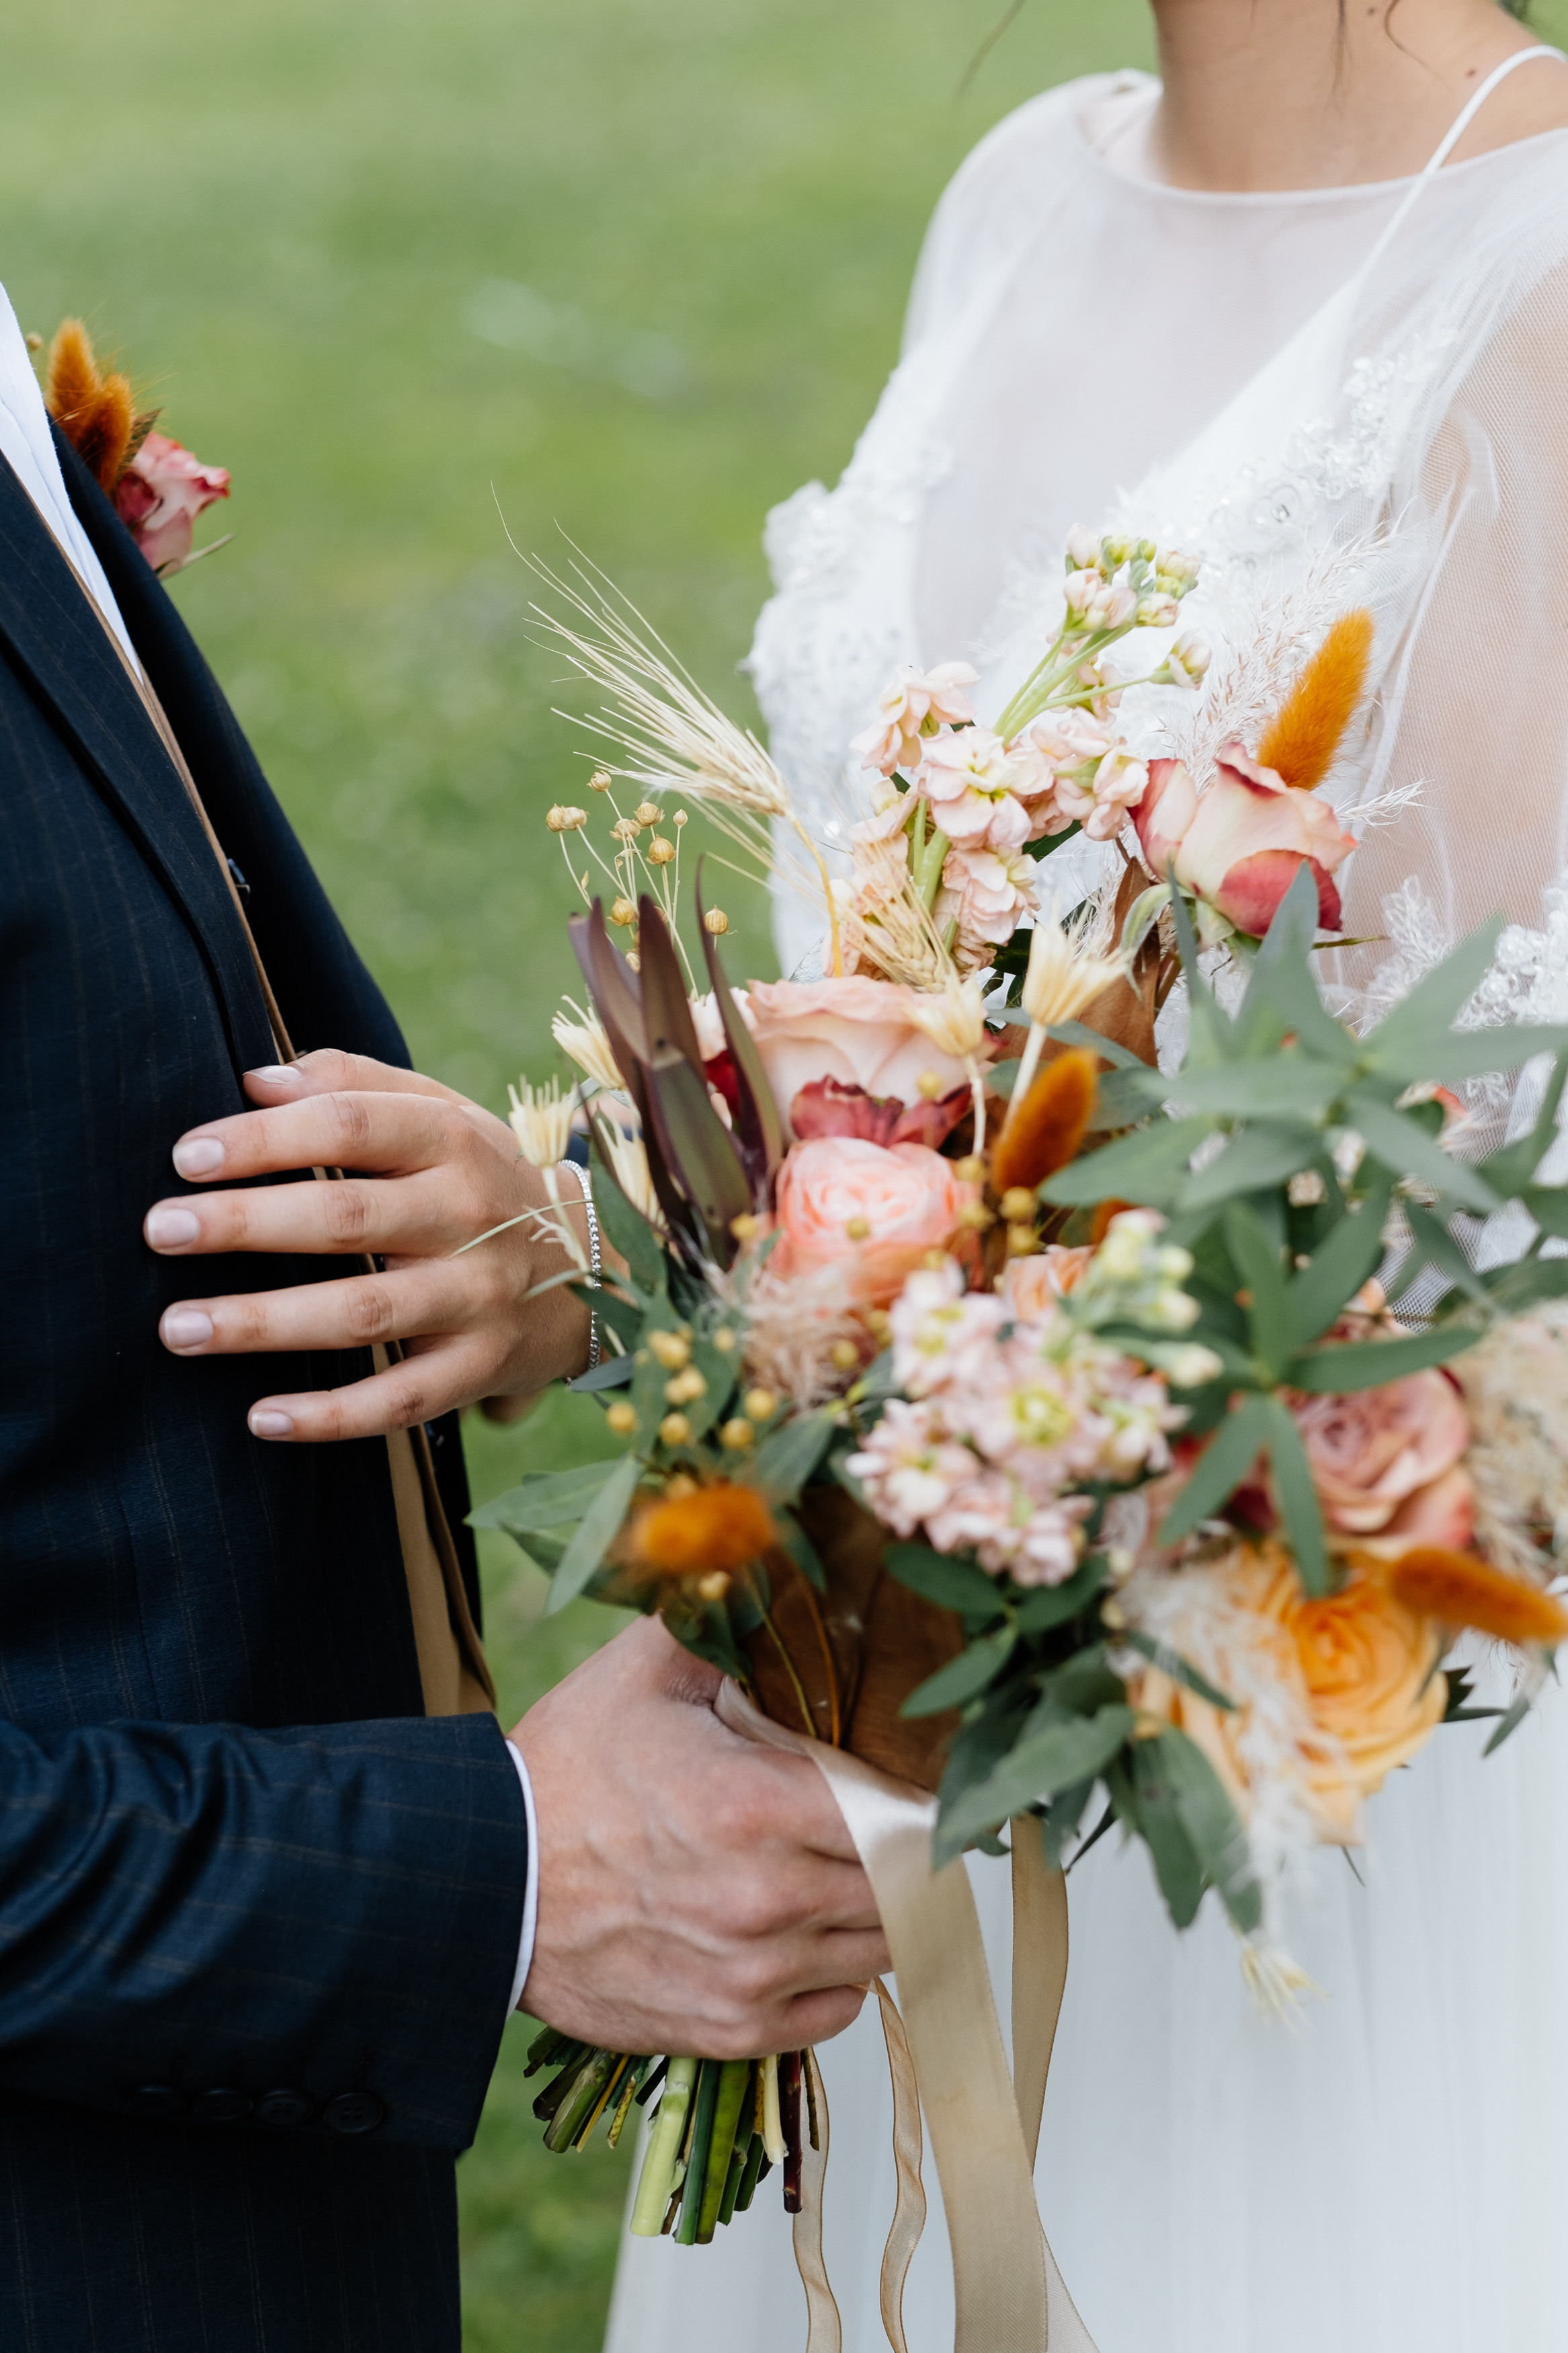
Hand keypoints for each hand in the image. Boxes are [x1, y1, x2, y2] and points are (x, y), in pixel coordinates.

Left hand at [143, 1050, 592, 1440]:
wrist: (594, 1270)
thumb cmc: (482, 1181)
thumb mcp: (443, 1114)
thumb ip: (354, 1084)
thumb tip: (255, 1079)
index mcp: (455, 1141)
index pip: (352, 1125)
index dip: (265, 1139)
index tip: (185, 1158)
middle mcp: (472, 1217)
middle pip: (348, 1218)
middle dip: (246, 1225)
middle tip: (159, 1231)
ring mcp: (479, 1297)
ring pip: (365, 1314)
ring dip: (266, 1323)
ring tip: (178, 1327)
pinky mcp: (479, 1368)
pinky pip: (402, 1400)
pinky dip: (332, 1416)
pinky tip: (260, 1417)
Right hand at [513, 1616, 888, 2054]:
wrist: (487, 1877)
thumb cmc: (569, 1766)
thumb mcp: (646, 1669)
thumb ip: (730, 1620)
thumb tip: (787, 1567)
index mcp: (760, 1805)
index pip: (906, 1816)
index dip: (923, 1799)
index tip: (922, 1784)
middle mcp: (768, 1900)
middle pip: (903, 1888)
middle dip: (904, 1855)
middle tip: (888, 1826)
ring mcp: (750, 1974)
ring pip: (878, 1952)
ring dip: (873, 1914)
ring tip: (843, 1875)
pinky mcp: (727, 2028)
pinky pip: (837, 2011)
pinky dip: (838, 1975)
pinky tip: (808, 1933)